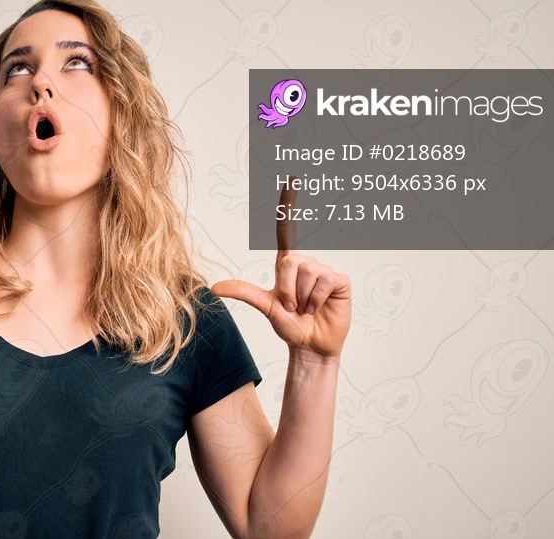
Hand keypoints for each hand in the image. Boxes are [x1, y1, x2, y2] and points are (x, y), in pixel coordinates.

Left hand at [210, 180, 350, 357]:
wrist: (309, 345)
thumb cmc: (289, 325)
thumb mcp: (264, 306)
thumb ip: (243, 292)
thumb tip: (214, 287)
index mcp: (287, 263)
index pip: (286, 228)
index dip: (289, 203)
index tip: (292, 178)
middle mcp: (306, 262)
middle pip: (289, 262)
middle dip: (286, 289)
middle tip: (291, 305)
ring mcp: (324, 270)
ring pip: (306, 273)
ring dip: (301, 297)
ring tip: (306, 308)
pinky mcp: (339, 281)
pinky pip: (323, 281)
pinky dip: (316, 299)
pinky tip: (318, 307)